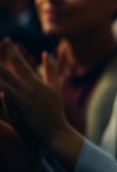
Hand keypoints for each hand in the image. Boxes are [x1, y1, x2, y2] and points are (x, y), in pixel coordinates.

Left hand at [0, 39, 82, 170]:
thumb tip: (45, 54)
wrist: (56, 132)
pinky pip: (4, 90)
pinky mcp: (20, 104)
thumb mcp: (56, 89)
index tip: (6, 40)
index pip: (20, 62)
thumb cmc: (55, 112)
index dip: (12, 51)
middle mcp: (28, 86)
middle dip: (0, 57)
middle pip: (7, 68)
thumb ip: (51, 71)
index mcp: (35, 82)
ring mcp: (23, 95)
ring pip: (3, 78)